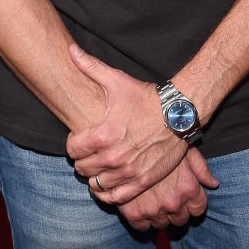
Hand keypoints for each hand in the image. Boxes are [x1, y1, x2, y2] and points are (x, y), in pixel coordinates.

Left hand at [67, 44, 190, 203]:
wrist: (179, 114)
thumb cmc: (147, 97)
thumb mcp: (118, 80)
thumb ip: (90, 66)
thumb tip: (70, 49)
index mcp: (103, 135)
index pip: (72, 149)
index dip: (73, 142)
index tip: (80, 138)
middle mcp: (113, 157)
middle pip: (82, 168)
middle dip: (83, 159)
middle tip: (90, 151)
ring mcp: (128, 173)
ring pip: (96, 185)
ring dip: (95, 176)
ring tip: (100, 165)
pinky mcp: (141, 182)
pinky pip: (115, 198)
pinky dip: (108, 193)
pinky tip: (109, 182)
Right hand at [118, 149, 218, 230]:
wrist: (128, 138)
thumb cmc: (160, 140)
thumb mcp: (186, 149)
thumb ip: (201, 168)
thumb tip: (214, 184)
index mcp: (189, 189)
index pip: (198, 210)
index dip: (192, 204)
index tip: (184, 197)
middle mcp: (174, 203)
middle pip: (181, 220)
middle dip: (176, 211)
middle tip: (166, 197)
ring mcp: (153, 210)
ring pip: (161, 225)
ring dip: (159, 215)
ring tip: (152, 200)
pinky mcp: (133, 213)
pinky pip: (141, 227)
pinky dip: (141, 220)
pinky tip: (140, 206)